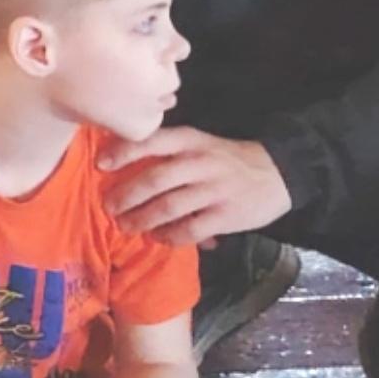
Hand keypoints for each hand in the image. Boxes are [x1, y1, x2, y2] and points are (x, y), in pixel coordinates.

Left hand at [101, 125, 292, 244]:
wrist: (278, 172)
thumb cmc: (226, 158)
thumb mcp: (199, 143)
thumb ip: (167, 151)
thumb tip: (120, 162)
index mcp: (190, 140)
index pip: (150, 141)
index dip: (122, 152)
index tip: (100, 164)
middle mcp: (199, 162)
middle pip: (154, 179)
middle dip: (126, 196)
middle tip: (108, 206)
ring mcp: (214, 190)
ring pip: (168, 207)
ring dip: (141, 219)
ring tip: (126, 225)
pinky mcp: (226, 215)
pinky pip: (190, 229)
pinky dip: (169, 236)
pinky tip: (158, 237)